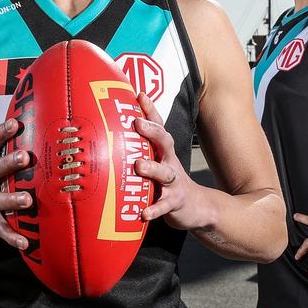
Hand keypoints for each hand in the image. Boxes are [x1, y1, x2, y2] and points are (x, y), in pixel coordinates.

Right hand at [0, 118, 32, 249]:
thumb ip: (2, 160)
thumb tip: (31, 144)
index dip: (1, 133)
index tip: (15, 123)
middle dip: (9, 163)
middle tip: (24, 157)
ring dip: (13, 200)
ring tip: (28, 200)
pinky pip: (0, 229)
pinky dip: (12, 237)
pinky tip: (25, 242)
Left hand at [132, 94, 207, 230]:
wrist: (197, 207)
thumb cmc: (168, 181)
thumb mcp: (158, 162)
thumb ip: (140, 150)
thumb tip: (110, 133)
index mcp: (163, 151)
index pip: (158, 126)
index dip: (150, 110)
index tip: (140, 95)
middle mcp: (169, 162)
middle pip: (164, 142)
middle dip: (152, 131)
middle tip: (137, 123)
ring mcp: (174, 182)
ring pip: (165, 173)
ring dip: (152, 168)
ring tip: (138, 166)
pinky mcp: (175, 202)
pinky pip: (164, 205)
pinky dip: (155, 209)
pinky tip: (144, 213)